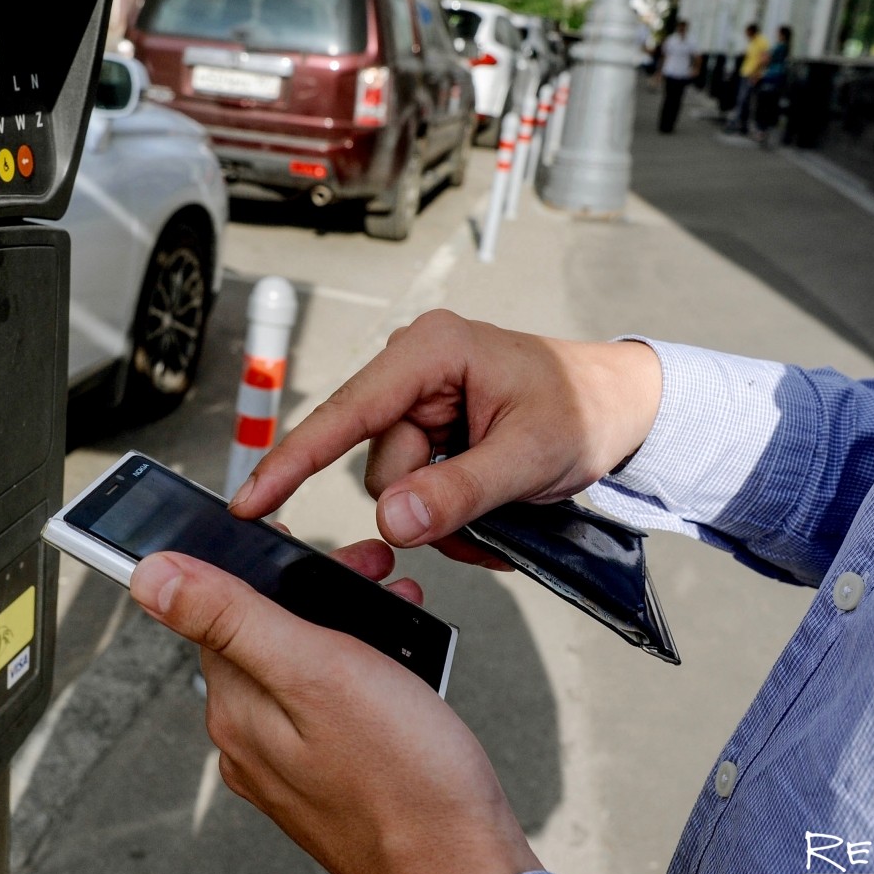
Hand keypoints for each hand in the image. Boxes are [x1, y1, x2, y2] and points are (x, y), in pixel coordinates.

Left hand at [130, 544, 541, 873]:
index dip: (259, 560)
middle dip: (316, 590)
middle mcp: (253, 739)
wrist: (465, 870)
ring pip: (304, 664)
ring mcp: (291, 763)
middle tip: (368, 571)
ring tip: (394, 613)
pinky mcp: (331, 777)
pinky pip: (333, 703)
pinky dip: (367, 670)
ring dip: (348, 626)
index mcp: (237, 708)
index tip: (296, 537)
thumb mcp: (316, 671)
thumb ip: (232, 617)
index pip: (215, 607)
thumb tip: (151, 576)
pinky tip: (401, 668)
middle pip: (264, 632)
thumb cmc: (406, 782)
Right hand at [230, 310, 661, 549]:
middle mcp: (413, 368)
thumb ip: (459, 492)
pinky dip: (452, 509)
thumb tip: (392, 522)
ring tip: (505, 502)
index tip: (249, 502)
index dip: (293, 462)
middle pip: (378, 466)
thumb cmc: (585, 409)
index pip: (345, 413)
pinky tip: (493, 501)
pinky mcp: (430, 428)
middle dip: (429, 501)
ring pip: (397, 486)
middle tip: (495, 502)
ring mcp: (420, 400)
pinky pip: (418, 488)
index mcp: (430, 351)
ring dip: (446, 512)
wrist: (624, 405)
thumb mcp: (530, 457)